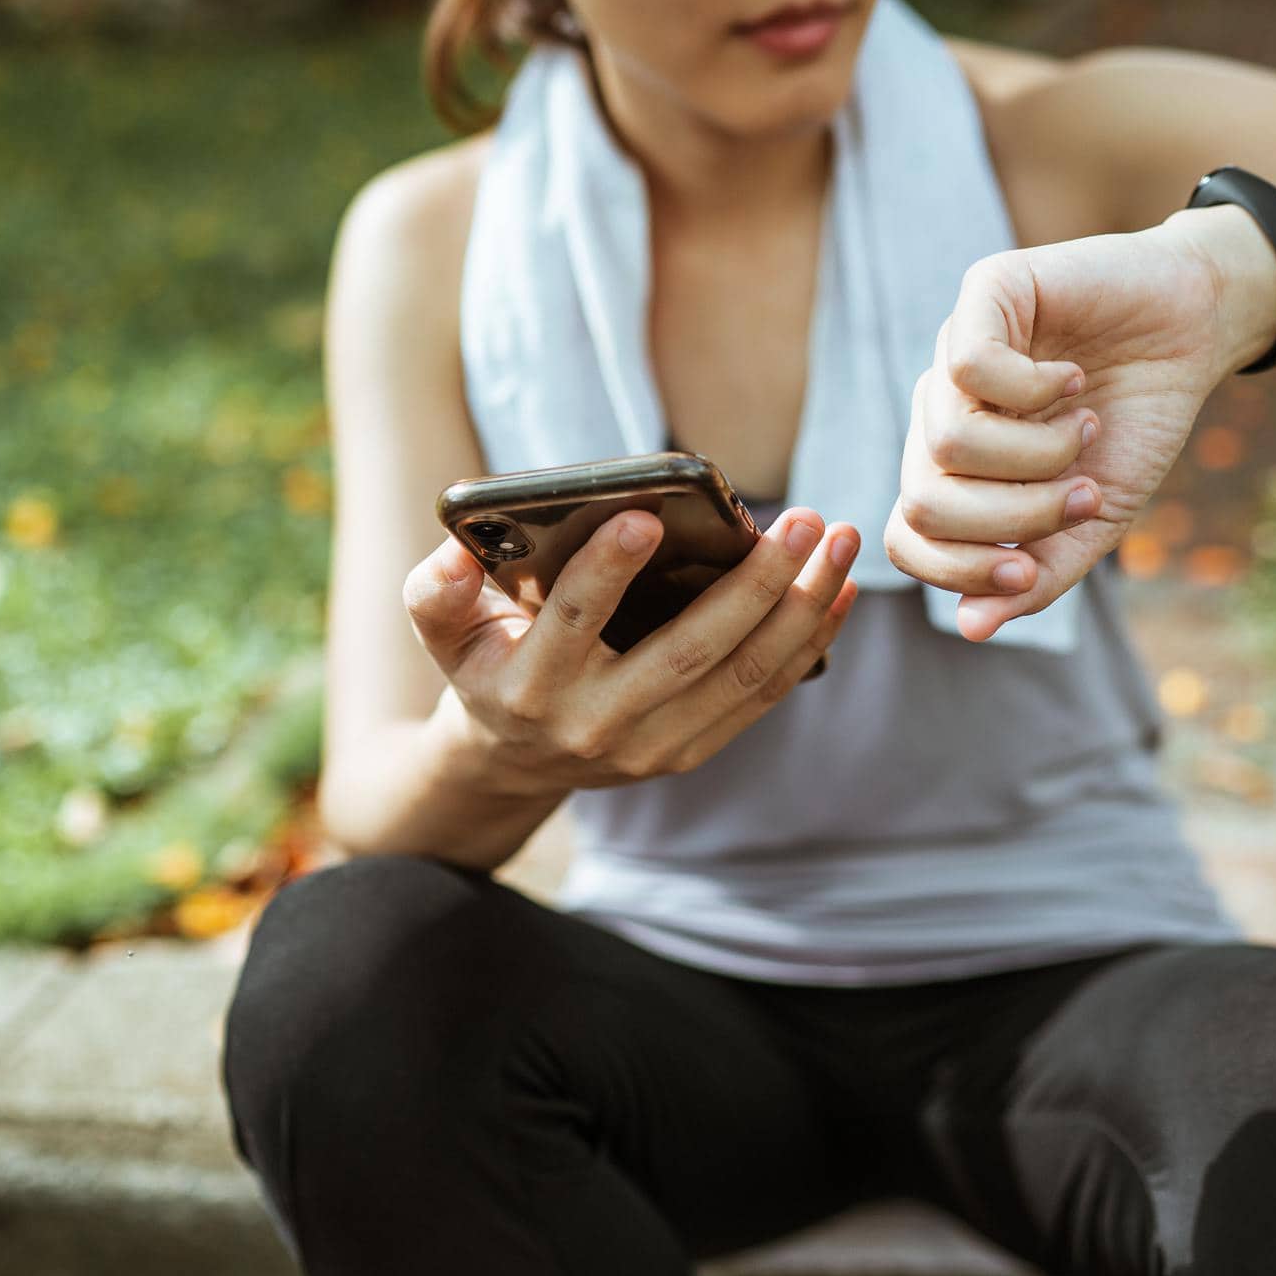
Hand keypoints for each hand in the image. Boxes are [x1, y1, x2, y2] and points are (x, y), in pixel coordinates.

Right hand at [403, 507, 858, 788]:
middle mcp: (594, 725)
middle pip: (687, 653)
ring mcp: (650, 747)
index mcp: (528, 687)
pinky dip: (807, 643)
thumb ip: (436, 590)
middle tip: (801, 520)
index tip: (645, 516)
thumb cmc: (486, 663)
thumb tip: (456, 548)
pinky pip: (760, 697)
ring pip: (741, 676)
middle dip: (752, 585)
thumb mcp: (443, 629)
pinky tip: (839, 591)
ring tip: (836, 543)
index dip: (605, 571)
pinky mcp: (689, 753)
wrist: (511, 760)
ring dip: (800, 609)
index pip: (571, 622)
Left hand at [885, 211, 1275, 640]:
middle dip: (1014, 516)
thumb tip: (971, 627)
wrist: (1196, 331)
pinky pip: (970, 368)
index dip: (960, 569)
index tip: (1030, 566)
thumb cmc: (1137, 424)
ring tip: (1083, 428)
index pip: (908, 537)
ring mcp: (954, 351)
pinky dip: (1035, 392)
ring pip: (948, 442)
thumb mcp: (1094, 519)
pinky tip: (1073, 381)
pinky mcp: (985, 293)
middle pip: (924, 499)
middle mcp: (941, 409)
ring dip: (1036, 454)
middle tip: (1080, 492)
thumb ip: (1040, 575)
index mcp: (955, 468)